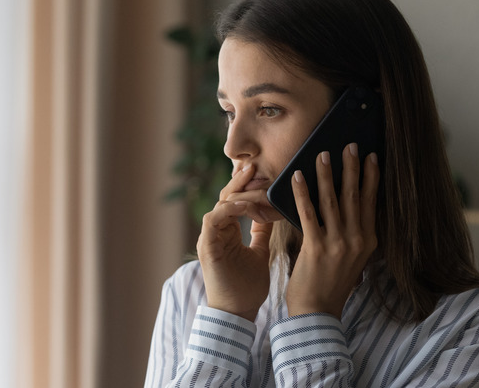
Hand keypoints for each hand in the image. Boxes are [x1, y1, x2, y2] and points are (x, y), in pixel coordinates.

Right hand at [196, 163, 276, 320]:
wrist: (237, 313)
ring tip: (255, 184)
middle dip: (240, 181)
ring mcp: (209, 238)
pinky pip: (213, 219)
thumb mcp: (260, 252)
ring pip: (220, 204)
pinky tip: (245, 205)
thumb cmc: (248, 287)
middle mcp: (216, 231)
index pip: (235, 200)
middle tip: (255, 165)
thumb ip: (261, 232)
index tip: (264, 173)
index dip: (247, 186)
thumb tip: (271, 213)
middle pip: (226, 197)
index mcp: (227, 231)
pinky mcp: (207, 246)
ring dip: (238, 193)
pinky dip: (228, 210)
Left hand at [285, 143, 379, 317]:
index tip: (372, 157)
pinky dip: (302, 192)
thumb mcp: (352, 259)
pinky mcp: (316, 247)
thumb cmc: (331, 284)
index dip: (371, 177)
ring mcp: (337, 243)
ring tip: (323, 154)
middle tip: (350, 145)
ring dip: (327, 174)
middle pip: (354, 196)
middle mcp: (357, 240)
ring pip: (332, 200)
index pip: (371, 202)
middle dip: (352, 167)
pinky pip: (308, 213)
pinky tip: (297, 176)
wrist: (317, 312)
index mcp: (367, 241)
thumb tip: (348, 206)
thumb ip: (353, 234)